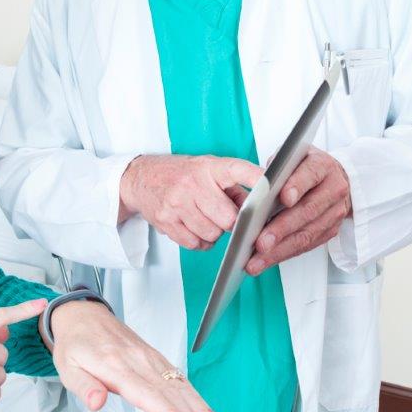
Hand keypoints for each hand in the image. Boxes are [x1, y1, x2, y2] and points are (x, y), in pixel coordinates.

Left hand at [49, 300, 227, 411]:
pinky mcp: (155, 358)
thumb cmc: (76, 343)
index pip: (147, 394)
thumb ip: (85, 386)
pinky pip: (179, 378)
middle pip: (170, 396)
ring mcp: (149, 358)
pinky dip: (196, 398)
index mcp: (115, 365)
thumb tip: (96, 403)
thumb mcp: (68, 366)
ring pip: (180, 387)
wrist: (83, 315)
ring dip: (202, 411)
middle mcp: (138, 361)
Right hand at [119, 155, 262, 249]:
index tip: (272, 186)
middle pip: (229, 218)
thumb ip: (234, 187)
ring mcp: (177, 203)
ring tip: (205, 219)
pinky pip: (195, 243)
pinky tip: (194, 227)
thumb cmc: (180, 174)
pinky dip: (199, 241)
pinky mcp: (166, 220)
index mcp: (209, 167)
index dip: (257, 179)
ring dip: (214, 233)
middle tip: (224, 215)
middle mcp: (193, 183)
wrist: (140, 178)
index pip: (238, 171)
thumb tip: (259, 206)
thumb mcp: (208, 170)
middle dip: (231, 222)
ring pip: (213, 234)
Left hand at [246, 147, 351, 274]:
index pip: (310, 174)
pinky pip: (306, 245)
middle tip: (260, 243)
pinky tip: (266, 260)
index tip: (283, 198)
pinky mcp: (331, 231)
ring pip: (306, 234)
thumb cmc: (304, 168)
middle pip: (307, 211)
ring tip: (257, 260)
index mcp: (322, 166)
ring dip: (280, 250)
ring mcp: (334, 212)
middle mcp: (333, 189)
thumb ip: (277, 168)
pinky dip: (284, 254)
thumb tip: (258, 186)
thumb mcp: (291, 158)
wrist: (334, 179)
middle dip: (281, 229)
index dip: (297, 186)